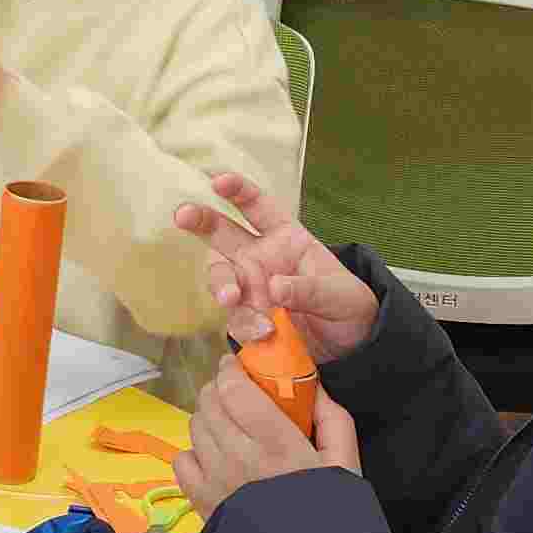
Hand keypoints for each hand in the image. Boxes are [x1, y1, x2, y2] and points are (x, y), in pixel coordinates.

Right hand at [173, 176, 379, 367]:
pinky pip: (234, 318)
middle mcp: (261, 259)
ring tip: (231, 299)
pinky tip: (262, 335)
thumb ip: (309, 288)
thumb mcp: (340, 294)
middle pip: (223, 233)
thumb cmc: (348, 307)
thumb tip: (274, 287)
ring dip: (222, 284)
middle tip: (183, 215)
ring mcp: (251, 289)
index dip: (239, 191)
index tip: (219, 181)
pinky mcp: (248, 319)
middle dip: (201, 220)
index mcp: (286, 239)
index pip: (258, 207)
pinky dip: (244, 326)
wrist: (350, 351)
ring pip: (221, 276)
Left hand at [179, 345, 361, 510]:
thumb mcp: (345, 464)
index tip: (235, 364)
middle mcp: (238, 455)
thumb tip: (314, 385)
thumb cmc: (329, 514)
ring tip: (227, 423)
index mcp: (276, 442)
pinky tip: (214, 457)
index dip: (230, 369)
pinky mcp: (200, 501)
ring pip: (195, 426)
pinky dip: (194, 452)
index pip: (235, 389)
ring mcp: (215, 478)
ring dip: (207, 416)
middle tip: (234, 391)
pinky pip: (182, 460)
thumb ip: (332, 419)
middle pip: (210, 402)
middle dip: (219, 388)